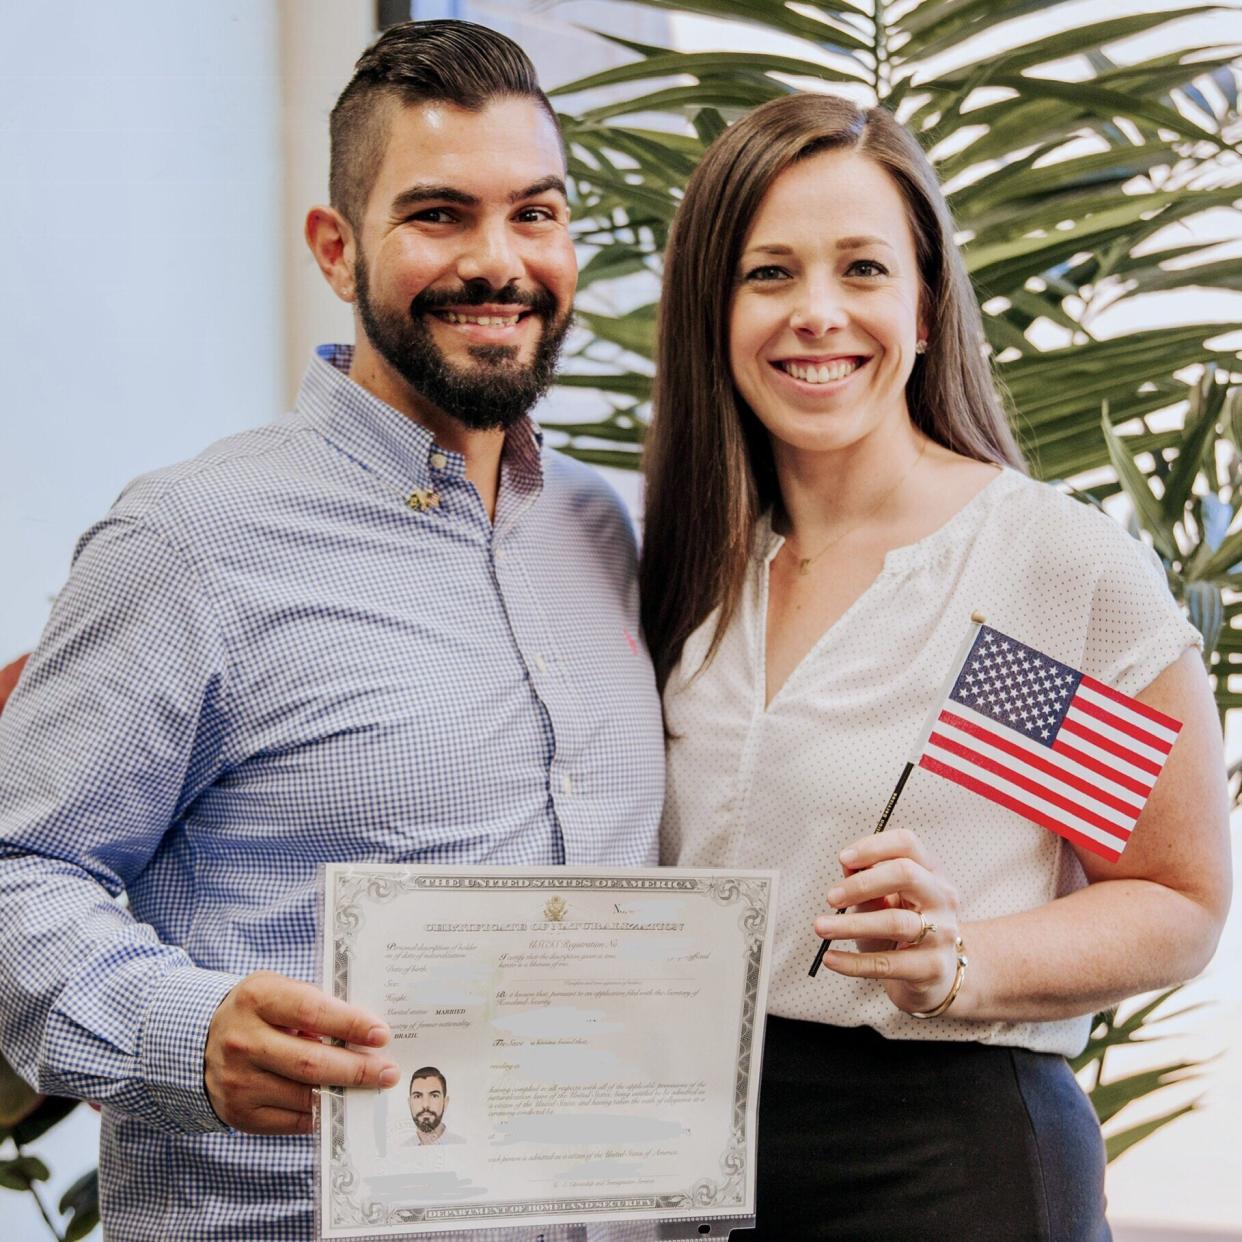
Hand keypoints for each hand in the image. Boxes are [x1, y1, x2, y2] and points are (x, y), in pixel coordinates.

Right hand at [204, 972, 398, 1134]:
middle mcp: (243, 1041)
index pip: (312, 1012)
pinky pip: (291, 1121)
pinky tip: (339, 1103)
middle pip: (310, 1062)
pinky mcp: (239, 1114)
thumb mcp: (279, 990)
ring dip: (343, 1094)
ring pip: (303, 1096)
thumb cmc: (257, 1010)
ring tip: (371, 1088)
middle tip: (388, 1072)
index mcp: (257, 999)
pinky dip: (320, 1114)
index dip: (350, 1024)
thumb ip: (316, 1005)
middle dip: (357, 1069)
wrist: (198, 1039)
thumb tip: (366, 1032)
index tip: (382, 1034)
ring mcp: (238, 1081)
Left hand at [812, 829, 962, 1015]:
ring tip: (821, 927)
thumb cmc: (903, 924)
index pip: (907, 843)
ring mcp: (942, 932)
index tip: (843, 859)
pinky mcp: (933, 967)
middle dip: (862, 884)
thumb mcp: (886, 898)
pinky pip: (887, 964)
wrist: (935, 972)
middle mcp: (942, 897)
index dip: (873, 847)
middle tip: (830, 897)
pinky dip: (853, 962)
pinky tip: (831, 959)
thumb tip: (847, 865)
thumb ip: (867, 879)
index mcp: (931, 871)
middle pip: (906, 874)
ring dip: (851, 924)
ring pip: (895, 922)